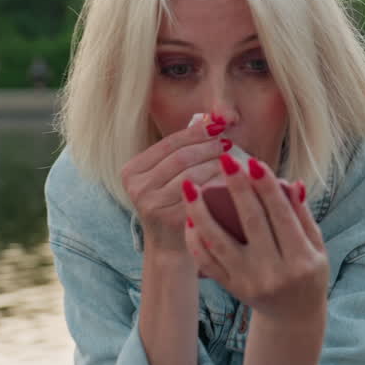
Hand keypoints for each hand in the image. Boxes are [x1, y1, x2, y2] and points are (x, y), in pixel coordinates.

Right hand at [121, 114, 229, 252]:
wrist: (169, 245)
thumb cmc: (173, 202)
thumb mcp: (168, 176)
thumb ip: (182, 150)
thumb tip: (211, 119)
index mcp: (132, 170)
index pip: (169, 144)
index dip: (195, 132)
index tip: (217, 126)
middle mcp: (136, 186)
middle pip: (180, 157)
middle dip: (207, 147)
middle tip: (228, 142)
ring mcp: (150, 204)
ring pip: (191, 174)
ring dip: (216, 164)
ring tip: (231, 159)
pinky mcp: (168, 219)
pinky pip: (200, 194)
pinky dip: (217, 184)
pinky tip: (231, 180)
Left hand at [183, 154, 328, 323]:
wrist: (293, 317)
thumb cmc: (308, 273)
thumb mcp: (317, 248)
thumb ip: (304, 216)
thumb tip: (291, 183)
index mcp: (300, 259)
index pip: (281, 216)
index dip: (267, 188)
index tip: (254, 163)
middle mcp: (273, 272)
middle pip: (251, 223)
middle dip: (237, 189)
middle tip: (225, 160)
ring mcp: (248, 281)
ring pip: (219, 242)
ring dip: (201, 213)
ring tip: (190, 187)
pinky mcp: (231, 287)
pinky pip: (207, 262)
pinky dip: (195, 240)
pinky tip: (189, 218)